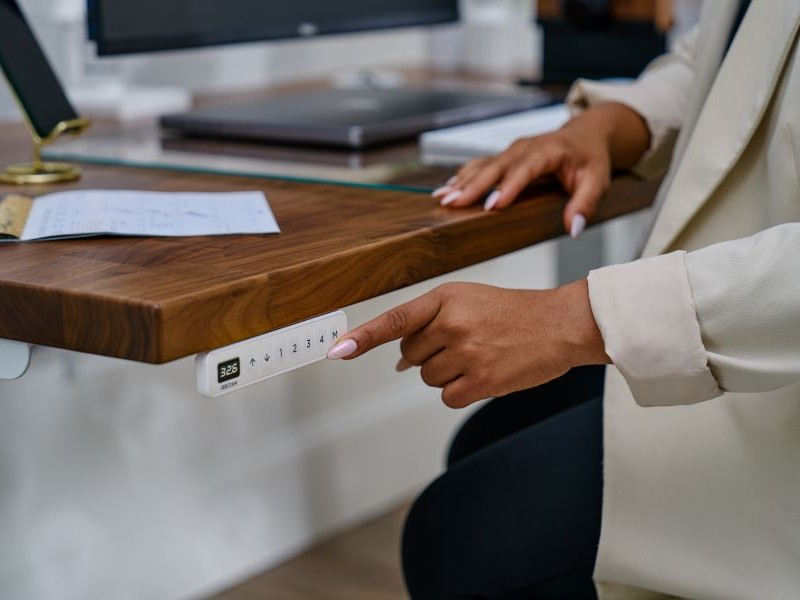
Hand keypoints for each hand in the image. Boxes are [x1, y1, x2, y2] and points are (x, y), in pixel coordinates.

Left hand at [327, 281, 609, 407]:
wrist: (558, 325)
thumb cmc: (512, 312)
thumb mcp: (468, 301)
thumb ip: (429, 323)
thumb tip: (398, 361)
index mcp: (445, 298)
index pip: (395, 320)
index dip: (364, 338)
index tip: (337, 351)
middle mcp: (452, 324)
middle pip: (410, 356)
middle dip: (429, 355)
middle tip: (462, 343)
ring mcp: (467, 354)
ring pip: (427, 378)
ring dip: (446, 373)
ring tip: (478, 355)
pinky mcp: (482, 381)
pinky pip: (447, 396)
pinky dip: (460, 391)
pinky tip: (483, 374)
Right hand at [432, 103, 650, 236]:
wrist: (585, 133)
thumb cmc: (591, 159)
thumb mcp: (598, 181)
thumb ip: (585, 204)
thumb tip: (573, 229)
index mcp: (549, 150)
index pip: (526, 169)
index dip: (508, 187)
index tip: (491, 205)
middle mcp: (526, 147)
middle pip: (496, 167)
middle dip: (473, 186)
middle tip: (453, 202)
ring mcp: (512, 150)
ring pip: (483, 165)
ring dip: (461, 182)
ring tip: (442, 198)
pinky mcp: (505, 157)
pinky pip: (480, 165)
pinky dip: (462, 177)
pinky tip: (446, 189)